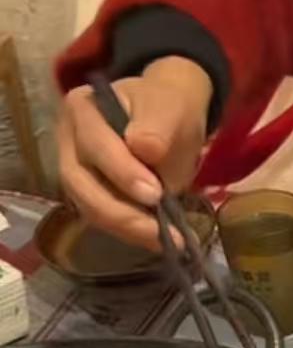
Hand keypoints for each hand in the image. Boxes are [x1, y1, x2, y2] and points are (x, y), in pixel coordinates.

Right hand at [57, 56, 212, 249]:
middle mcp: (67, 141)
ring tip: (166, 239)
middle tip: (161, 230)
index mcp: (82, 108)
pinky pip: (100, 219)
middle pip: (80, 184)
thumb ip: (157, 126)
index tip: (157, 194)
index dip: (122, 173)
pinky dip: (128, 232)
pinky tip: (156, 238)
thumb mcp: (170, 107)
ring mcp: (73, 170)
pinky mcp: (86, 195)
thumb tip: (144, 148)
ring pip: (87, 207)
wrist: (169, 117)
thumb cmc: (166, 107)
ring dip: (126, 229)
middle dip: (121, 212)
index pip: (94, 145)